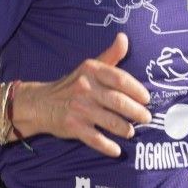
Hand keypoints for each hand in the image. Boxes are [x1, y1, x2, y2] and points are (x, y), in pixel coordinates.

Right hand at [17, 33, 151, 157]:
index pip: (120, 79)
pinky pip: (95, 139)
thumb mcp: (90, 67)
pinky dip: (108, 146)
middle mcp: (85, 88)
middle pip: (118, 101)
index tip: (146, 98)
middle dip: (136, 112)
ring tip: (131, 132)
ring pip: (110, 121)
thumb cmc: (72, 84)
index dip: (137, 90)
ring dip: (125, 129)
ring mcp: (79, 108)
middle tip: (146, 118)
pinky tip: (116, 150)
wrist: (41, 103)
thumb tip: (124, 37)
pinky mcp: (73, 127)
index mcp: (92, 70)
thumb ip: (111, 55)